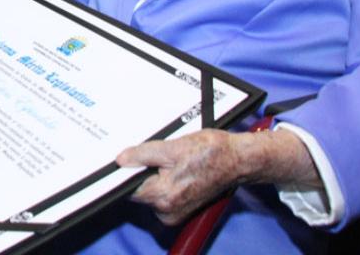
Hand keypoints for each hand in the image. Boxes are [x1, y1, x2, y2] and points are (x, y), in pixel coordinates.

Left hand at [117, 129, 254, 225]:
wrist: (238, 160)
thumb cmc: (211, 153)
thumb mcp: (172, 147)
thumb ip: (142, 154)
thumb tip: (121, 159)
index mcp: (163, 196)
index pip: (128, 188)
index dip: (126, 172)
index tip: (129, 159)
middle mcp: (168, 211)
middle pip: (139, 190)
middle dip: (143, 172)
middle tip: (160, 156)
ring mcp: (175, 212)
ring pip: (150, 192)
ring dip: (154, 176)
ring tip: (172, 161)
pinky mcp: (181, 209)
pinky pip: (162, 195)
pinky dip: (165, 181)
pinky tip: (177, 169)